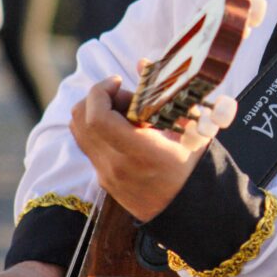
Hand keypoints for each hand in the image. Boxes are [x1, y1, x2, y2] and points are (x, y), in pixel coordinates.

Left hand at [68, 74, 228, 221]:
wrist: (193, 214)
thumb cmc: (197, 170)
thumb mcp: (193, 131)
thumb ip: (167, 94)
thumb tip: (143, 62)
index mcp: (140, 152)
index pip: (97, 117)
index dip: (100, 91)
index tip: (118, 82)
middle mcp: (116, 166)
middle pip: (80, 120)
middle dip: (97, 99)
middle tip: (125, 97)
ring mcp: (106, 176)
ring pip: (80, 133)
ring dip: (97, 115)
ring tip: (127, 115)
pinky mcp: (104, 182)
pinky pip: (89, 148)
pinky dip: (100, 131)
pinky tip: (127, 132)